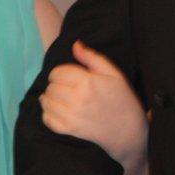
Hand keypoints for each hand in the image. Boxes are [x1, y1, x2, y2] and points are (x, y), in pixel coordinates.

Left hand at [41, 40, 147, 166]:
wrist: (128, 130)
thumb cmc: (122, 99)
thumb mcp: (113, 73)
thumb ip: (92, 57)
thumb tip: (75, 44)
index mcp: (88, 82)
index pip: (58, 72)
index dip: (60, 72)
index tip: (66, 76)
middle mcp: (77, 99)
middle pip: (51, 87)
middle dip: (55, 84)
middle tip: (65, 87)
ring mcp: (72, 116)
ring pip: (46, 102)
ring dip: (49, 98)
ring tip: (59, 98)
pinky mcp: (69, 130)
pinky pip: (47, 119)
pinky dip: (47, 113)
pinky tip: (55, 110)